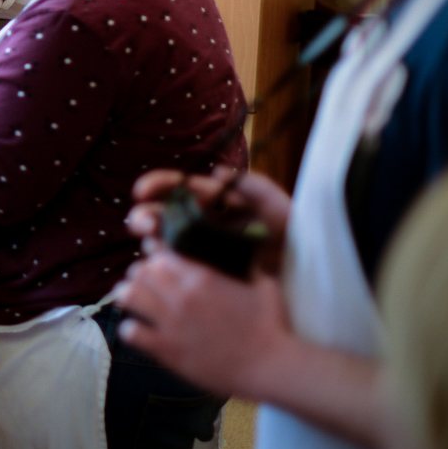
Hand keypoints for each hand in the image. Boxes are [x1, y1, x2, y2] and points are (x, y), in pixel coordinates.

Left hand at [115, 251, 293, 398]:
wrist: (271, 366)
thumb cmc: (273, 326)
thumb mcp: (264, 285)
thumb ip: (248, 266)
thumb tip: (244, 251)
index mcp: (202, 276)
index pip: (161, 252)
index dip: (155, 253)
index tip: (155, 258)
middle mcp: (181, 295)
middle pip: (140, 271)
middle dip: (140, 274)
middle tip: (145, 283)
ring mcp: (171, 323)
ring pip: (128, 296)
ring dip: (128, 295)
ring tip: (133, 301)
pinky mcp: (167, 350)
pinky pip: (130, 332)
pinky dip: (130, 329)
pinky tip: (138, 331)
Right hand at [128, 166, 289, 272]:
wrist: (306, 276)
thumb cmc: (294, 236)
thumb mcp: (278, 206)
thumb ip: (254, 186)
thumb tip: (217, 171)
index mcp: (215, 202)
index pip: (177, 187)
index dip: (155, 185)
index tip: (141, 192)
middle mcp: (200, 224)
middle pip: (160, 216)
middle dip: (143, 217)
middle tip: (143, 226)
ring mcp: (199, 251)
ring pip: (161, 244)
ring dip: (150, 244)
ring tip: (155, 249)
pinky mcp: (202, 276)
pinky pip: (175, 271)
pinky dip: (163, 269)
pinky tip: (166, 271)